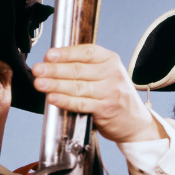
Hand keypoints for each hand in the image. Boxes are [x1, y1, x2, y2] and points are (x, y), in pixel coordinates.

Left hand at [32, 44, 165, 142]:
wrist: (135, 121)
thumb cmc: (116, 96)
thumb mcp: (107, 74)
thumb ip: (86, 67)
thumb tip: (53, 64)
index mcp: (110, 60)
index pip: (86, 53)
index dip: (65, 53)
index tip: (49, 55)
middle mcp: (112, 74)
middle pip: (78, 70)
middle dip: (54, 70)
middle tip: (38, 70)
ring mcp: (110, 92)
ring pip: (77, 87)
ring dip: (55, 85)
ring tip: (40, 84)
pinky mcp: (106, 109)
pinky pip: (81, 104)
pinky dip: (65, 101)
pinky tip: (53, 98)